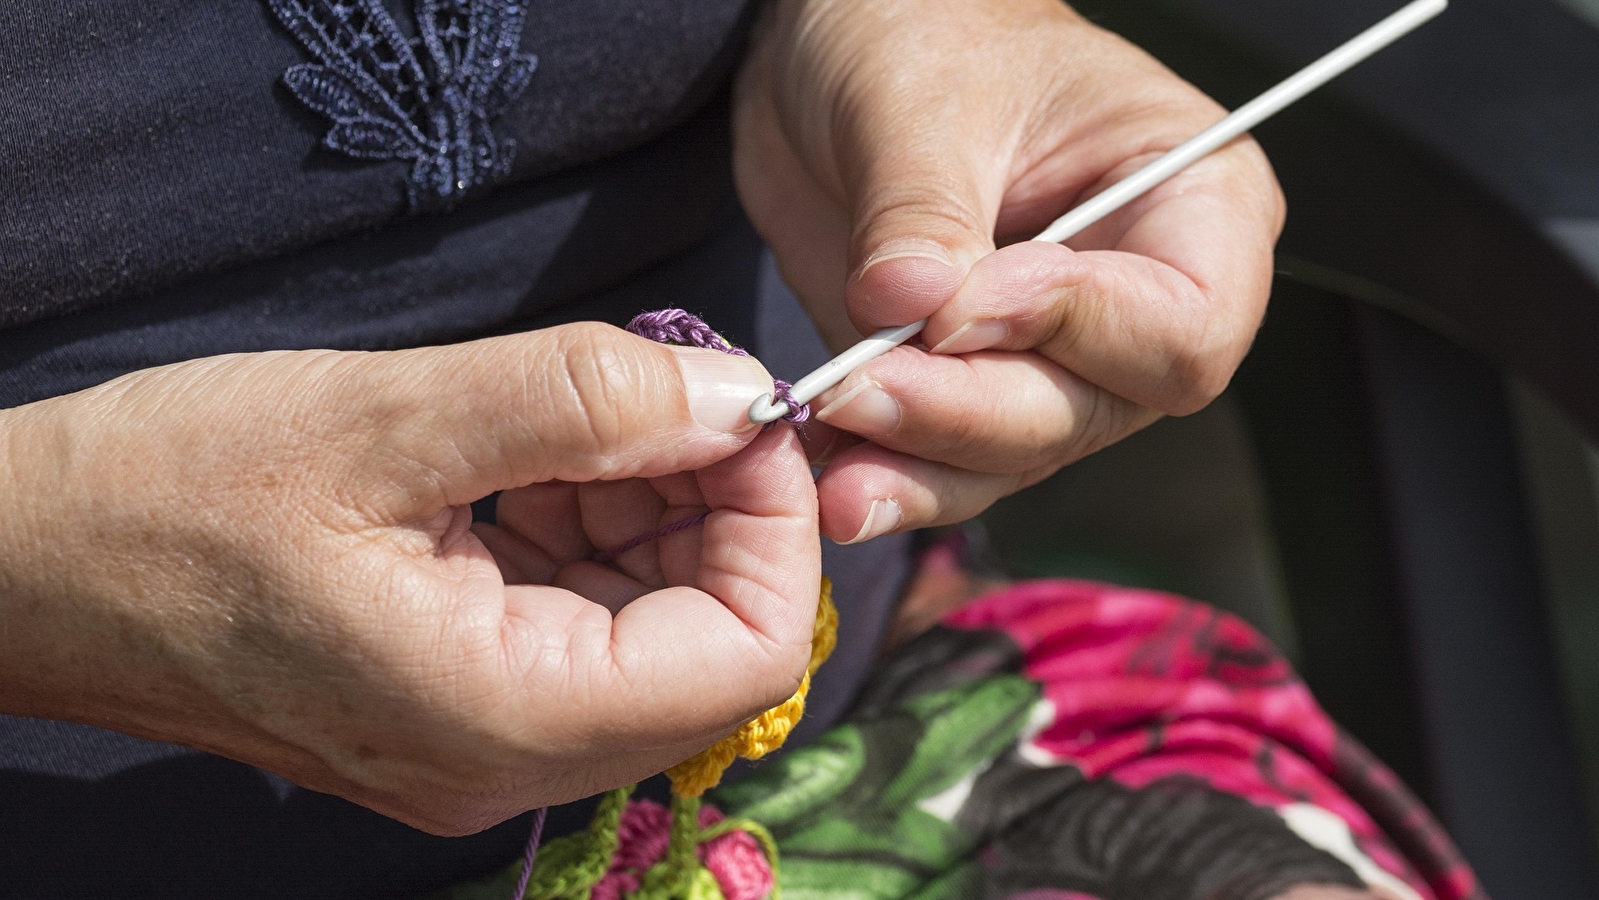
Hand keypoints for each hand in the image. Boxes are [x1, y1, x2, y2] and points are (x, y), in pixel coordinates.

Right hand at [0, 323, 818, 834]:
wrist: (26, 560)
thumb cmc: (171, 492)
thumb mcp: (386, 418)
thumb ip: (582, 403)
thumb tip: (737, 398)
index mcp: (503, 717)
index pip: (745, 658)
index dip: (775, 526)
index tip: (739, 412)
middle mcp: (509, 758)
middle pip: (710, 645)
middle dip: (713, 507)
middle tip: (659, 392)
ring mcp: (483, 737)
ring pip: (651, 626)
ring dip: (647, 509)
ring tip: (565, 419)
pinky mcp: (455, 698)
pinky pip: (578, 621)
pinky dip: (587, 527)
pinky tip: (524, 457)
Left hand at [735, 0, 1283, 542]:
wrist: (840, 50)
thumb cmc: (924, 29)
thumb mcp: (920, 99)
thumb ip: (921, 210)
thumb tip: (909, 303)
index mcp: (1191, 202)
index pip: (1185, 322)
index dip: (1078, 329)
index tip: (961, 307)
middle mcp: (1134, 300)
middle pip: (1090, 408)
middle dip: (970, 410)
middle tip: (862, 389)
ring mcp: (1051, 354)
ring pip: (1015, 452)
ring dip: (921, 466)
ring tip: (838, 468)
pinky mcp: (968, 386)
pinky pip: (944, 460)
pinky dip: (888, 475)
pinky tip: (832, 475)